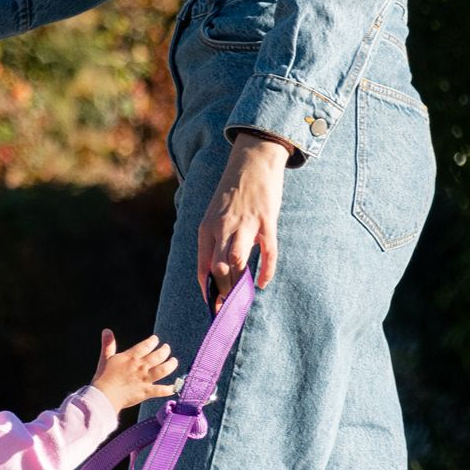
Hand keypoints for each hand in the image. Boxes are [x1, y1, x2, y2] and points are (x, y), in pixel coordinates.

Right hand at [91, 328, 178, 413]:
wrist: (104, 396)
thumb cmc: (103, 377)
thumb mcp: (105, 358)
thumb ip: (108, 344)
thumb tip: (106, 330)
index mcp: (131, 357)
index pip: (146, 345)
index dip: (153, 341)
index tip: (156, 339)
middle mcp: (140, 367)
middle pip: (158, 356)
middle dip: (165, 351)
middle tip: (167, 348)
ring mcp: (145, 379)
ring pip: (163, 370)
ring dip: (171, 365)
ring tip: (174, 362)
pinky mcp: (146, 392)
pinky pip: (161, 390)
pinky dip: (169, 389)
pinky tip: (174, 387)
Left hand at [198, 134, 288, 305]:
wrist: (253, 159)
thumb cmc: (234, 191)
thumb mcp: (216, 215)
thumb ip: (216, 240)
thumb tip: (222, 271)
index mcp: (206, 229)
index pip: (202, 268)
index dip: (208, 292)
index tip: (214, 308)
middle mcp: (222, 228)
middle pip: (218, 269)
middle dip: (223, 293)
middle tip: (230, 309)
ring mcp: (244, 224)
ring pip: (237, 262)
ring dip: (239, 284)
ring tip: (243, 298)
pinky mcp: (266, 220)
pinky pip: (267, 251)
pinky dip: (265, 271)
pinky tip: (262, 283)